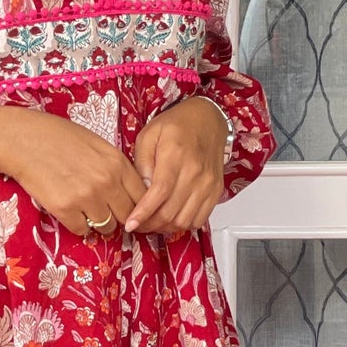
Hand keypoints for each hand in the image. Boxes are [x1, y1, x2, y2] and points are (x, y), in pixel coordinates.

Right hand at [0, 104, 145, 237]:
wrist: (22, 140)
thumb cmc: (57, 137)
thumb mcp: (96, 144)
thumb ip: (114, 166)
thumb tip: (127, 191)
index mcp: (117, 162)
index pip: (142, 196)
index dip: (136, 205)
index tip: (127, 207)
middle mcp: (106, 181)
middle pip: (128, 215)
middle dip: (120, 217)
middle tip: (107, 213)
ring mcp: (86, 197)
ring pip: (107, 226)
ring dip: (99, 223)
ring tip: (86, 212)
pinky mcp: (65, 209)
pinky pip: (82, 230)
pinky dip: (77, 225)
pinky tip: (69, 211)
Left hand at [124, 97, 228, 236]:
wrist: (208, 119)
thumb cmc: (177, 125)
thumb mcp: (148, 135)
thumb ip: (142, 163)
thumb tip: (141, 190)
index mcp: (175, 155)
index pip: (159, 193)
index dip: (143, 213)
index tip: (131, 224)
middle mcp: (195, 172)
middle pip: (170, 212)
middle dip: (149, 225)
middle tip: (137, 225)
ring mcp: (207, 183)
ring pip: (184, 220)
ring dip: (165, 228)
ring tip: (152, 223)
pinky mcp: (215, 191)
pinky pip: (199, 219)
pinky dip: (183, 225)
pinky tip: (171, 219)